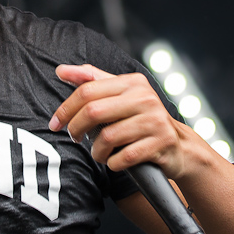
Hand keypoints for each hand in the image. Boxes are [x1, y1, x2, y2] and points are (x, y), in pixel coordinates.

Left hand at [49, 63, 188, 178]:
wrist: (178, 145)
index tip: (55, 123)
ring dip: (96, 151)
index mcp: (132, 83)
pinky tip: (115, 161)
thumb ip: (92, 80)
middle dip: (76, 128)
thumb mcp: (121, 95)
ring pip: (107, 137)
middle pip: (93, 111)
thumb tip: (61, 70)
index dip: (66, 108)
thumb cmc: (142, 119)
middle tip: (74, 138)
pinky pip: (124, 157)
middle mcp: (145, 98)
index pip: (87, 90)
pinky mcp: (160, 143)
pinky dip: (113, 163)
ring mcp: (154, 120)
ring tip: (99, 153)